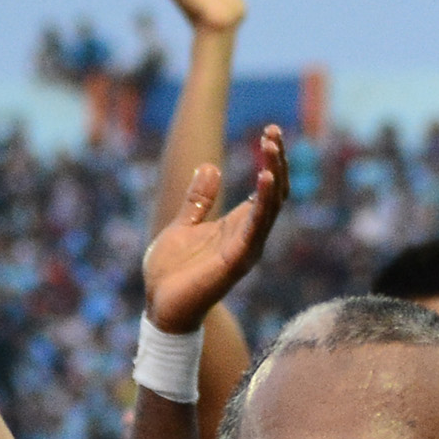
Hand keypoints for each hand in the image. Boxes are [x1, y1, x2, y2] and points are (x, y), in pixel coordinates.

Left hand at [141, 126, 287, 331]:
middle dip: (277, 162)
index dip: (271, 161)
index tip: (270, 132)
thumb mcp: (183, 224)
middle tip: (273, 132)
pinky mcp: (235, 261)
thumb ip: (199, 199)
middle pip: (275, 194)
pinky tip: (264, 177)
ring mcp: (245, 249)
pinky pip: (255, 228)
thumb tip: (211, 167)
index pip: (267, 189)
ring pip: (270, 208)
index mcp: (238, 227)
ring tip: (271, 147)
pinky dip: (263, 203)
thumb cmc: (172, 272)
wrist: (160, 307)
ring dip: (274, 176)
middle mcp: (249, 237)